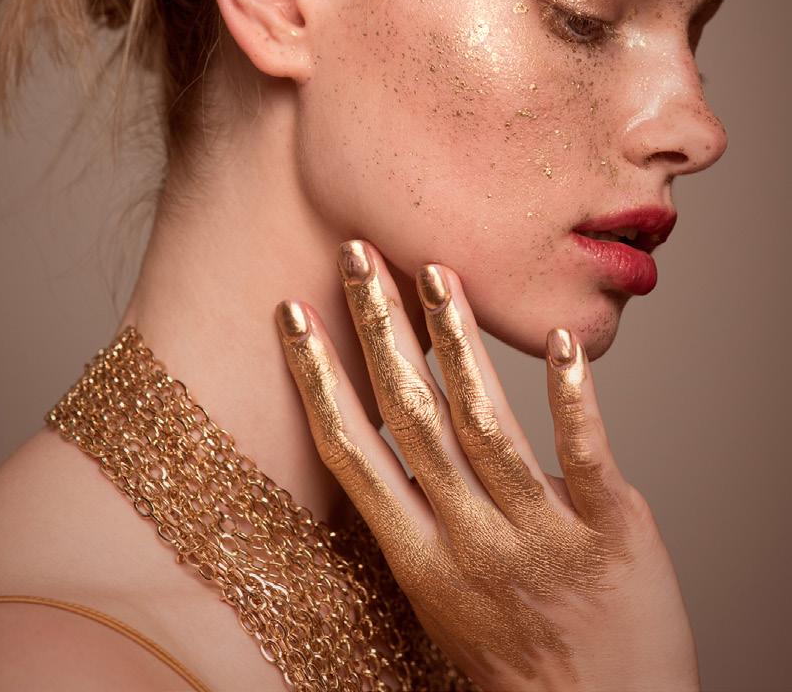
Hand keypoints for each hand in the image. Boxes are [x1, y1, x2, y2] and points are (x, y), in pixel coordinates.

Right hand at [274, 238, 700, 691]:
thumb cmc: (516, 671)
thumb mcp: (442, 606)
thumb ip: (416, 526)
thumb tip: (385, 448)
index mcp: (420, 561)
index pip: (354, 453)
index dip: (320, 379)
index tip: (296, 315)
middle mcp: (471, 542)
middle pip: (413, 417)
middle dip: (380, 328)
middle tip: (361, 255)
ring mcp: (541, 536)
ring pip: (486, 422)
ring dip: (457, 341)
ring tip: (438, 272)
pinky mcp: (611, 533)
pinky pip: (586, 454)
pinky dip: (571, 397)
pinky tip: (562, 342)